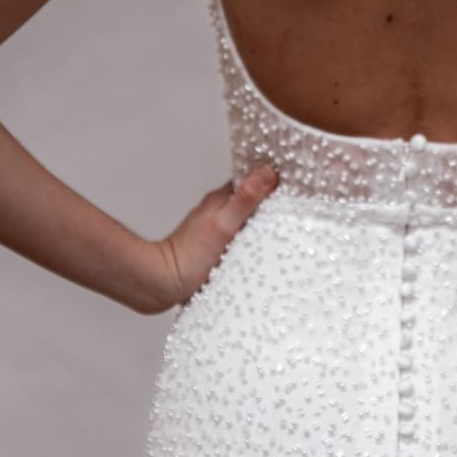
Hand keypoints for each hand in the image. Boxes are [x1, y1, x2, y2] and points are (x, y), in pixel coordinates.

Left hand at [150, 164, 278, 309]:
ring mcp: (215, 227)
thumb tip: (266, 173)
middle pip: (250, 196)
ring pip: (245, 215)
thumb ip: (243, 200)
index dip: (271, 177)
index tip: (292, 180)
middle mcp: (217, 210)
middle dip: (270, 198)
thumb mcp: (223, 226)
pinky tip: (260, 244)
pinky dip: (251, 234)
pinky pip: (239, 233)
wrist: (162, 283)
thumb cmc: (189, 259)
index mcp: (220, 199)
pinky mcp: (215, 245)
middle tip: (294, 202)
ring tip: (282, 222)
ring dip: (261, 217)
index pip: (251, 178)